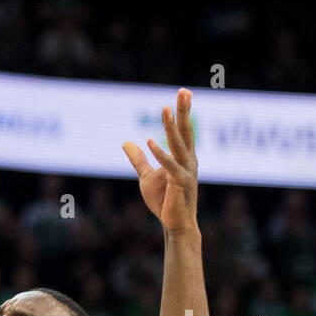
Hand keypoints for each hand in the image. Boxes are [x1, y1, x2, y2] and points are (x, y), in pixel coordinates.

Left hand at [122, 88, 198, 232]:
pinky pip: (169, 165)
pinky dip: (160, 153)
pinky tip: (150, 141)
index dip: (183, 112)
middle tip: (184, 91)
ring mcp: (186, 171)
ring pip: (178, 144)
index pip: (184, 130)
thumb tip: (126, 142)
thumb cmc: (165, 201)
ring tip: (165, 109)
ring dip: (171, 127)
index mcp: (184, 157)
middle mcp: (189, 161)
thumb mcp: (147, 176)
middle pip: (186, 131)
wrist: (175, 224)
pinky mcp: (179, 183)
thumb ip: (138, 159)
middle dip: (184, 111)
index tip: (184, 92)